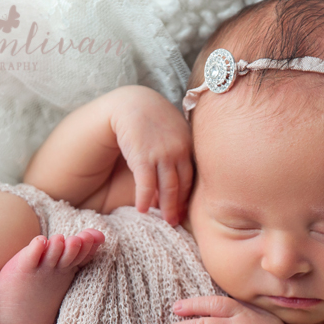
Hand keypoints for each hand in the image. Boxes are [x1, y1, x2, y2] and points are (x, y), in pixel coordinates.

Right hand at [109, 85, 193, 224]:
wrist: (131, 102)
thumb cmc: (151, 118)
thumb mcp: (173, 130)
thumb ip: (179, 148)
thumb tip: (178, 173)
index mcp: (188, 145)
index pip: (191, 177)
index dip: (187, 196)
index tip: (183, 210)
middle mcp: (179, 150)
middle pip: (182, 185)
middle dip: (179, 206)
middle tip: (175, 222)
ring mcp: (162, 154)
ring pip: (168, 188)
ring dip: (166, 207)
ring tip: (165, 220)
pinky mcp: (143, 157)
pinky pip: (146, 185)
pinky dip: (145, 199)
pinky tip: (141, 209)